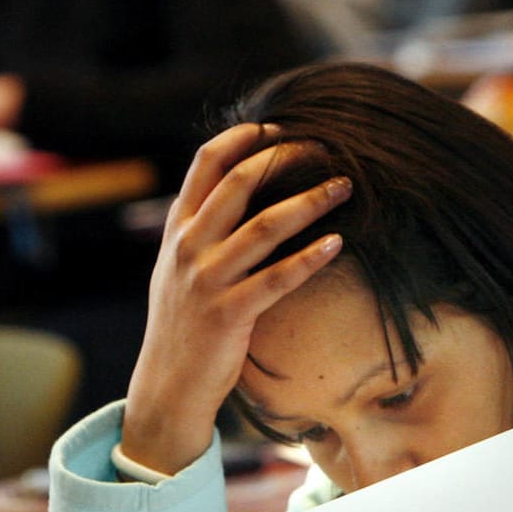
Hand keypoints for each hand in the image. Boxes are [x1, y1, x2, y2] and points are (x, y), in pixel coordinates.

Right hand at [122, 123, 349, 474]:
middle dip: (285, 158)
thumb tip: (234, 192)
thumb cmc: (183, 324)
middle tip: (324, 148)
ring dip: (310, 201)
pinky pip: (278, 279)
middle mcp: (189, 247)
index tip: (277, 126)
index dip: (242, 138)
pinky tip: (337, 243)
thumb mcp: (177, 268)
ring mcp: (208, 280)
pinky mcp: (230, 314)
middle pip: (240, 182)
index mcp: (178, 229)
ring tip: (344, 187)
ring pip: (264, 226)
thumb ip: (199, 230)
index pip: (206, 164)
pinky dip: (310, 258)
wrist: (168, 385)